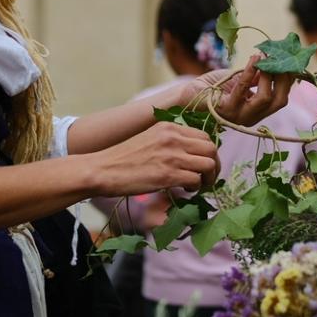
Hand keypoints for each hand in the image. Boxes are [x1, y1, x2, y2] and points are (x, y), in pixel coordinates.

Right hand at [91, 121, 219, 196]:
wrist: (102, 169)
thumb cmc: (124, 158)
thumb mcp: (150, 139)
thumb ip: (170, 142)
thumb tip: (191, 155)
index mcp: (169, 127)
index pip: (204, 136)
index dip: (208, 153)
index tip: (203, 165)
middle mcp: (173, 138)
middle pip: (211, 148)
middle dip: (214, 166)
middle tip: (206, 178)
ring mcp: (171, 155)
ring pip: (208, 164)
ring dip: (208, 178)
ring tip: (197, 186)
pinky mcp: (167, 174)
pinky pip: (196, 180)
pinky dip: (195, 187)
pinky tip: (184, 190)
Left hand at [185, 54, 294, 127]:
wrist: (188, 94)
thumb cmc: (214, 86)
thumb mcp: (241, 78)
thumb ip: (258, 75)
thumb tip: (277, 60)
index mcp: (257, 111)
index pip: (281, 99)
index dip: (288, 80)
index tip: (289, 60)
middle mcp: (251, 117)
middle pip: (279, 101)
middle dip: (283, 78)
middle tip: (279, 58)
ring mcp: (238, 116)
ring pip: (265, 98)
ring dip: (267, 74)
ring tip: (264, 56)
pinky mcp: (225, 110)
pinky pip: (243, 89)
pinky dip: (251, 71)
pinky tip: (254, 59)